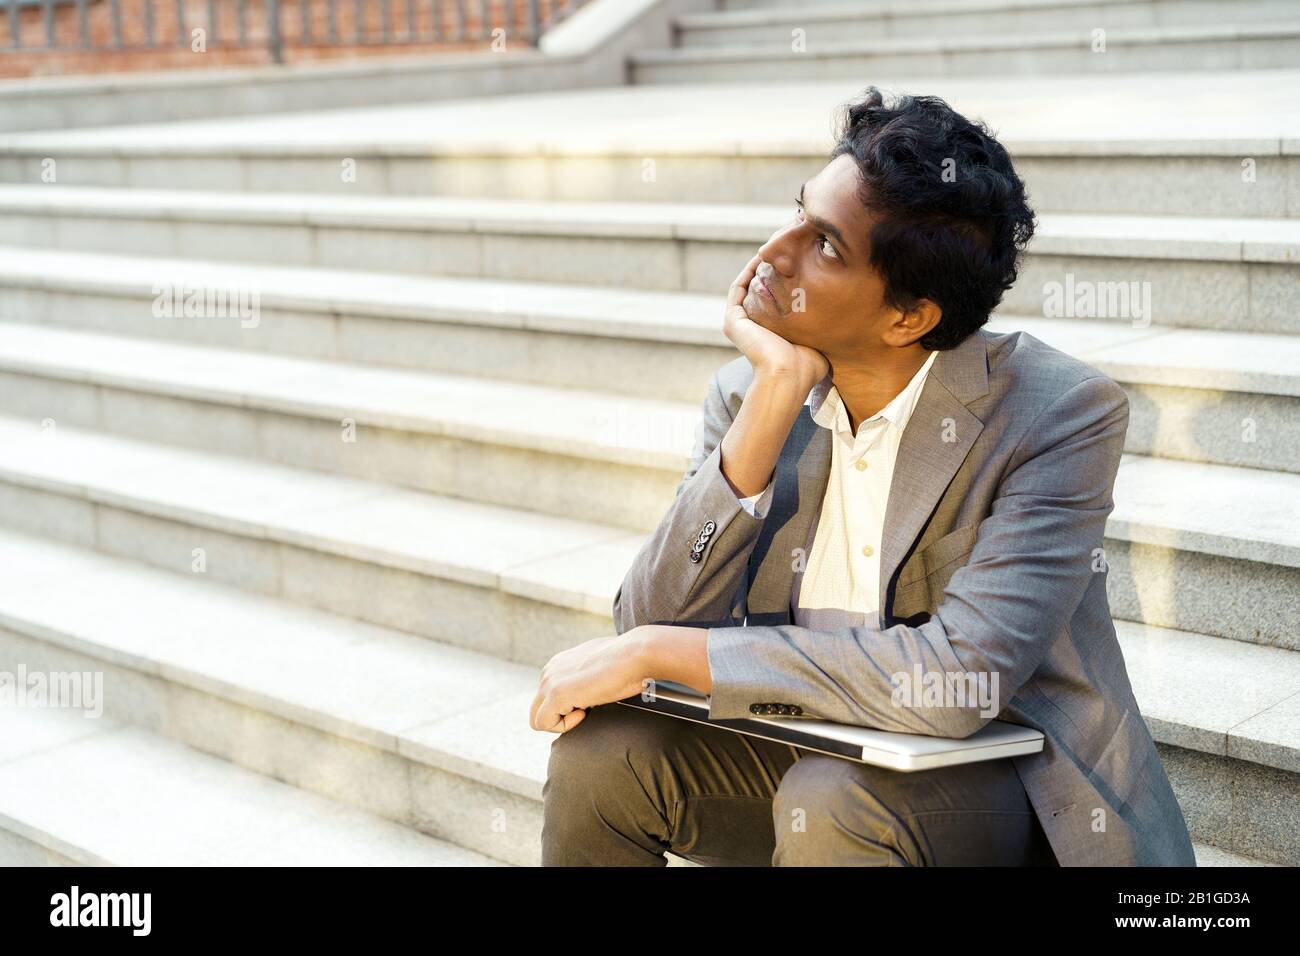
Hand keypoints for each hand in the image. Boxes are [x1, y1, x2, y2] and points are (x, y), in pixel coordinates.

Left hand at [529, 633, 652, 733]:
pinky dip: (564, 726)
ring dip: (562, 722)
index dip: (569, 706)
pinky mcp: (555, 695)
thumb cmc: (627, 661)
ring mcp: (549, 682)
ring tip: (587, 710)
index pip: (548, 696)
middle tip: (587, 710)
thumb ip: (586, 677)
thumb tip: (591, 688)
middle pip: (538, 708)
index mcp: (558, 664)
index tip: (591, 700)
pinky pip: (544, 724)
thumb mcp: (600, 667)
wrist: (636, 654)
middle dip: (560, 716)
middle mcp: (549, 670)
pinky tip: (585, 711)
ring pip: (537, 719)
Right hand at [724, 251, 829, 392]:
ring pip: (748, 285)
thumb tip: (844, 314)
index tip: (799, 259)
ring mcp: (740, 323)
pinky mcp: (733, 320)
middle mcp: (752, 327)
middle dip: (772, 267)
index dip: (784, 278)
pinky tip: (763, 257)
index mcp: (769, 332)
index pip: (774, 299)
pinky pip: (738, 288)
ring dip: (759, 265)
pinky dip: (748, 271)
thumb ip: (819, 325)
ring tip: (774, 246)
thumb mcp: (816, 339)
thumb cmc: (807, 366)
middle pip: (760, 289)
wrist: (789, 377)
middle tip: (785, 246)